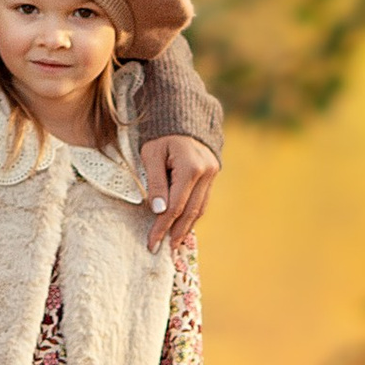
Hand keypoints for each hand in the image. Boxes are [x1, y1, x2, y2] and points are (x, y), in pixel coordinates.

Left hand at [138, 134, 217, 249]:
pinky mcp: (213, 173)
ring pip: (200, 208)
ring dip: (186, 227)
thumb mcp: (151, 154)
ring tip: (173, 242)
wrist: (181, 114)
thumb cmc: (160, 133)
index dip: (162, 227)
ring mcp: (213, 173)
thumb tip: (159, 211)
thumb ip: (155, 182)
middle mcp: (206, 172)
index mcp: (190, 167)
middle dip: (175, 233)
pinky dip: (192, 214)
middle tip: (163, 250)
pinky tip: (182, 224)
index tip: (152, 243)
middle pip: (190, 211)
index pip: (175, 206)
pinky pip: (203, 199)